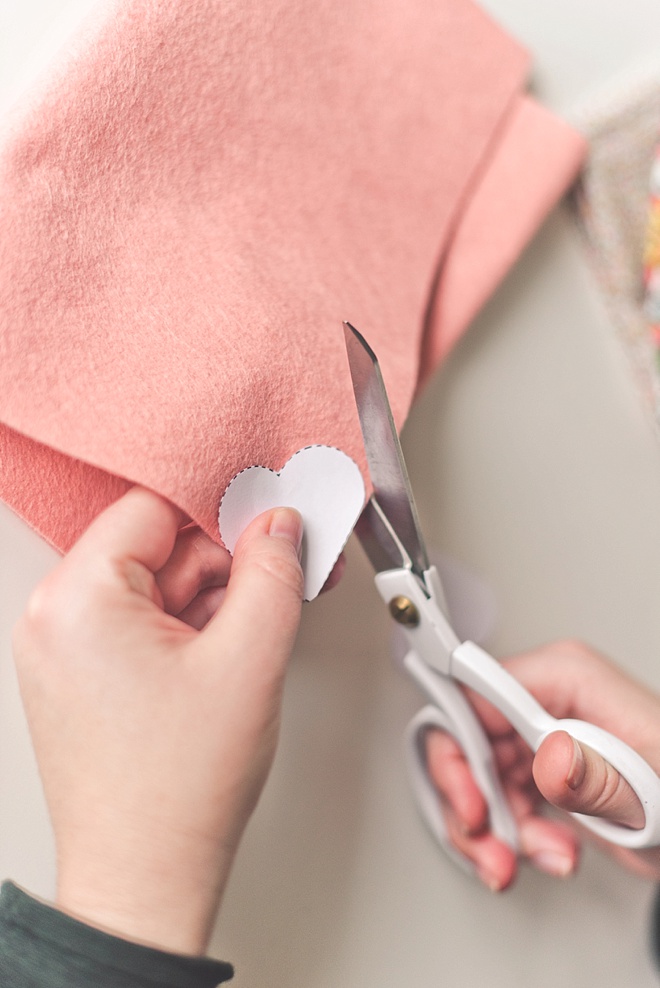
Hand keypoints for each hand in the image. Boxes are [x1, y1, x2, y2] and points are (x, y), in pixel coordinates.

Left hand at [12, 487, 304, 953]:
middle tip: (278, 582)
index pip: (154, 507)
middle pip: (156, 548)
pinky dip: (189, 629)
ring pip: (154, 587)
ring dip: (212, 600)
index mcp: (77, 600)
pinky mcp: (81, 675)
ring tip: (252, 638)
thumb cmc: (176, 792)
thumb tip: (281, 526)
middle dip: (224, 564)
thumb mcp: (249, 659)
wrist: (148, 879)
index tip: (266, 517)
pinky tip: (228, 654)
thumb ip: (274, 573)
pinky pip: (141, 624)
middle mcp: (55, 617)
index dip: (220, 509)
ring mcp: (64, 649)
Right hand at [427, 640, 659, 889]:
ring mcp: (539, 735)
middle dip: (472, 802)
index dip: (460, 747)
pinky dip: (509, 838)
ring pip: (474, 777)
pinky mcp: (540, 770)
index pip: (477, 694)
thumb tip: (547, 756)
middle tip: (491, 845)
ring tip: (528, 860)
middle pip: (465, 740)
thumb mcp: (647, 785)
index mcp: (564, 679)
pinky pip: (495, 801)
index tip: (468, 800)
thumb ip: (595, 771)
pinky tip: (545, 854)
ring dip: (492, 831)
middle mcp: (544, 701)